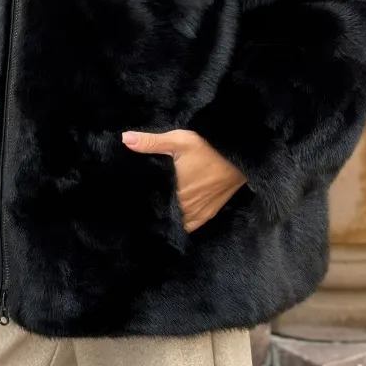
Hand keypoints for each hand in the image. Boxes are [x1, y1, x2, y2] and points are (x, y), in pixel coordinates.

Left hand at [122, 128, 246, 232]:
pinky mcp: (208, 214)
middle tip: (136, 207)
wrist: (240, 158)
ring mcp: (197, 213)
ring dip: (166, 219)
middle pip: (163, 215)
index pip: (151, 205)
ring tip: (153, 213)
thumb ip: (151, 142)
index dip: (140, 204)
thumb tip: (124, 139)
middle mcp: (185, 207)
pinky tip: (172, 218)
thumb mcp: (179, 140)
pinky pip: (189, 226)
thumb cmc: (208, 148)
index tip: (128, 202)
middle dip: (151, 211)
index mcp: (175, 192)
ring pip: (175, 223)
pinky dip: (180, 224)